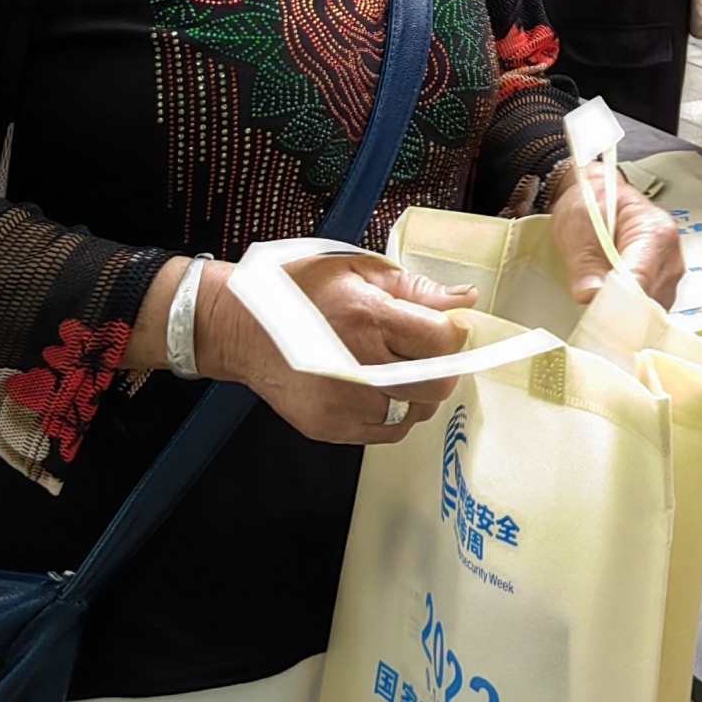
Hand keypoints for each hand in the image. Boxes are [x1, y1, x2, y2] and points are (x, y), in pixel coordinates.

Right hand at [195, 251, 474, 443]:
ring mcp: (342, 404)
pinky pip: (387, 432)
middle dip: (443, 367)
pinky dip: (393, 413)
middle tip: (425, 350)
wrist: (238, 326)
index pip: (442, 342)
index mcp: (367, 318)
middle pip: (437, 385)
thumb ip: (414, 288)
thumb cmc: (294, 290)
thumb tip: (463, 300)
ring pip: (415, 413)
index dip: (453, 334)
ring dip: (418, 392)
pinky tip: (375, 388)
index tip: (446, 327)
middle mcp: (357, 367)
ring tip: (395, 367)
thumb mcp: (356, 268)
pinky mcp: (330, 427)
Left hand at [549, 162, 684, 307]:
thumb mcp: (578, 225)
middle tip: (592, 312)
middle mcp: (670, 255)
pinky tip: (611, 303)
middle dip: (620, 312)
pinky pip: (648, 310)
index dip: (618, 304)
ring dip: (625, 315)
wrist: (599, 197)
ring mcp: (669, 273)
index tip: (597, 314)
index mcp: (655, 233)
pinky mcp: (662, 286)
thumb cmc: (595, 204)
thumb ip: (584, 263)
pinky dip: (629, 313)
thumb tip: (591, 294)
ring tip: (599, 303)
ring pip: (651, 311)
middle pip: (650, 301)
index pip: (641, 281)